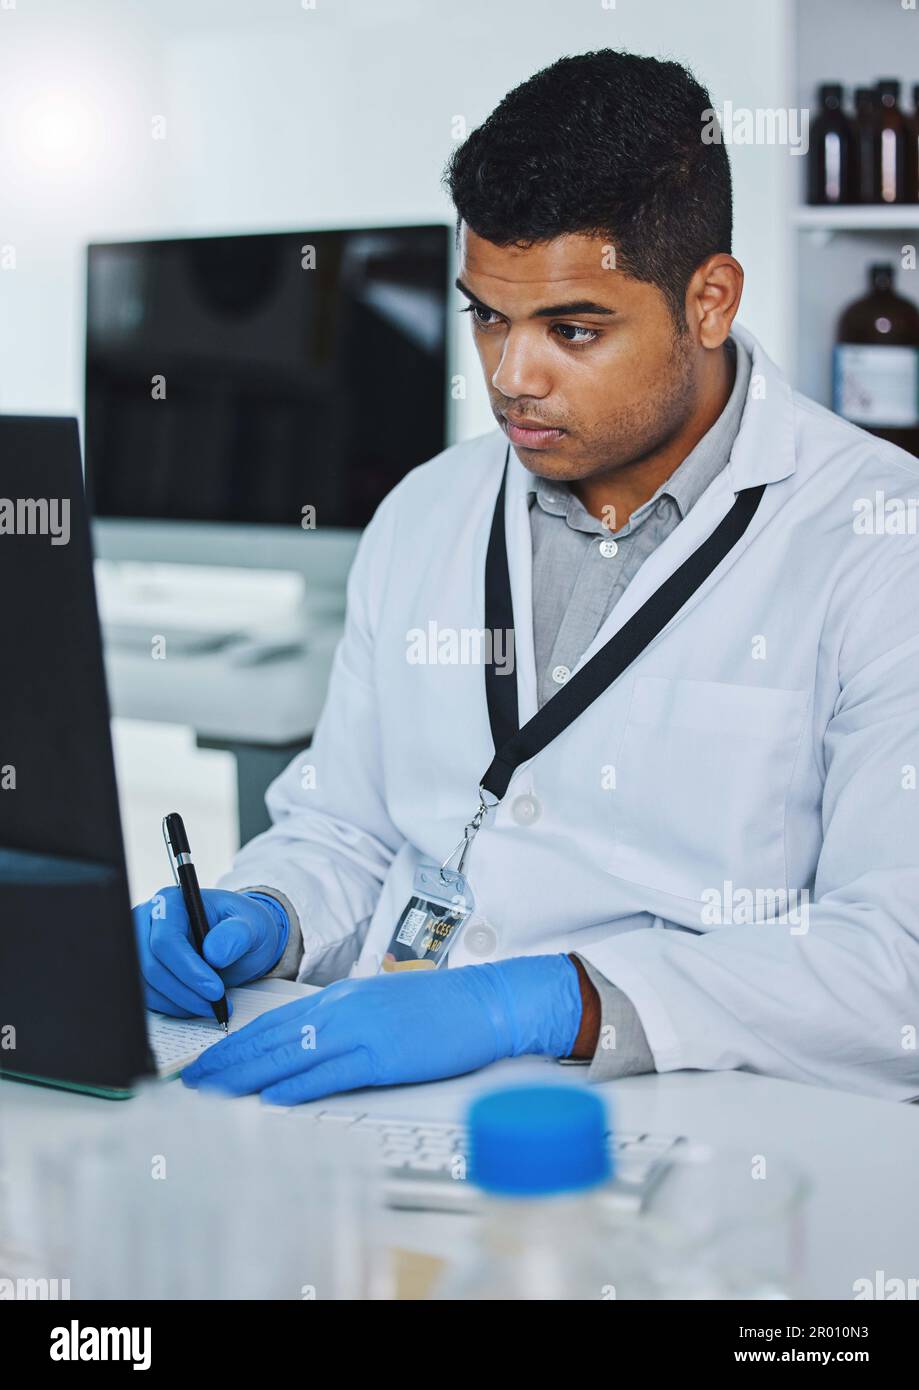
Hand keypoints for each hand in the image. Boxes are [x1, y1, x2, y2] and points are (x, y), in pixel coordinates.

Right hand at [132, 887, 288, 1017]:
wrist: (238, 939)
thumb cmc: (241, 927)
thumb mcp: (251, 926)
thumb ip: (236, 936)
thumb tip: (214, 954)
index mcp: (172, 903)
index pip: (166, 940)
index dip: (188, 969)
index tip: (215, 990)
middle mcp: (149, 922)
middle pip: (151, 965)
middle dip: (184, 991)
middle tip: (215, 1004)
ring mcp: (142, 947)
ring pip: (147, 985)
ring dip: (179, 1003)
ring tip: (211, 1005)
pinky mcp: (143, 970)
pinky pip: (148, 996)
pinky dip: (173, 1006)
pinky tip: (197, 1004)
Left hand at [180, 954, 582, 1103]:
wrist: (487, 1003)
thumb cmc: (440, 1010)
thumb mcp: (381, 1008)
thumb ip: (343, 1024)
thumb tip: (309, 1050)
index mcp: (339, 999)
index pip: (272, 1023)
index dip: (233, 1045)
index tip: (205, 1065)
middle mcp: (341, 1010)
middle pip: (270, 1039)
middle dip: (225, 1063)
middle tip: (189, 1083)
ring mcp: (361, 1031)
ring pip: (289, 1056)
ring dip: (245, 1077)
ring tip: (212, 1095)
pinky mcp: (382, 1056)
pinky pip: (330, 1073)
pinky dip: (296, 1087)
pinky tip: (271, 1100)